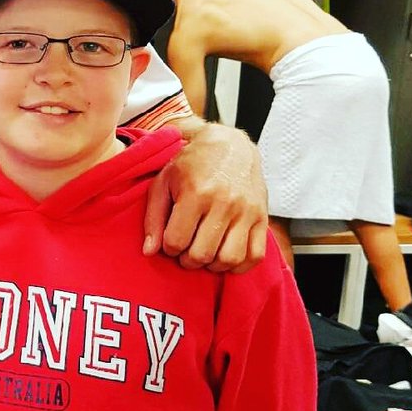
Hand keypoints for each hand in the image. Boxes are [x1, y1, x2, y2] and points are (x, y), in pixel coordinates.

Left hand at [143, 124, 268, 272]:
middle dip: (188, 260)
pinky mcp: (262, 217)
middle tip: (185, 250)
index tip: (170, 241)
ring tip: (205, 253)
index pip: (176, 241)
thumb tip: (149, 251)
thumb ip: (153, 217)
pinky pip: (255, 256)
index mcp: (196, 193)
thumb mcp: (163, 182)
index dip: (168, 248)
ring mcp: (246, 211)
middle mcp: (224, 203)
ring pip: (229, 259)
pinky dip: (239, 265)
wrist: (230, 145)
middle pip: (202, 254)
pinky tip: (225, 255)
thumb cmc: (191, 164)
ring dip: (212, 265)